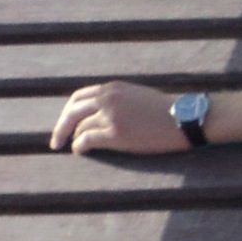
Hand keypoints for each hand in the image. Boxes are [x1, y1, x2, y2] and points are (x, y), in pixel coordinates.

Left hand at [50, 81, 191, 154]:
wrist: (185, 118)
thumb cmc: (167, 111)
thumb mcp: (137, 96)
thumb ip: (117, 99)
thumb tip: (102, 113)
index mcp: (111, 88)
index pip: (78, 98)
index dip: (68, 112)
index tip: (65, 122)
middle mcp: (107, 99)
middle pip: (71, 112)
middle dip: (61, 127)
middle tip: (56, 140)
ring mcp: (110, 116)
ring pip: (79, 127)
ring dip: (73, 138)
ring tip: (74, 147)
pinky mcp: (115, 134)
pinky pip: (86, 140)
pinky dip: (79, 146)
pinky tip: (80, 152)